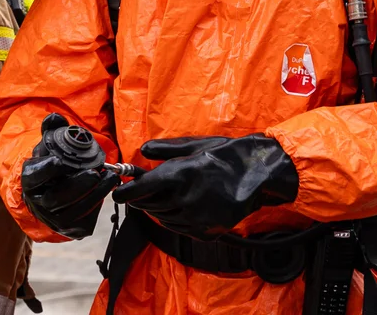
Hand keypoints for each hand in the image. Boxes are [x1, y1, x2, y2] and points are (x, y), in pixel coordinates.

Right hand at [21, 114, 118, 239]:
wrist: (54, 192)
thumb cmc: (53, 165)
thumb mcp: (50, 145)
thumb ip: (52, 129)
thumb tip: (55, 118)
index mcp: (30, 180)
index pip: (34, 176)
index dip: (47, 169)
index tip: (60, 160)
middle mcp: (39, 203)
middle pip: (56, 198)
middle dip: (78, 185)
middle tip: (95, 172)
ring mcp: (54, 219)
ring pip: (74, 211)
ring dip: (95, 194)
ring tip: (110, 178)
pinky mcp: (71, 228)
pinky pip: (86, 219)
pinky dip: (98, 204)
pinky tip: (108, 189)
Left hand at [112, 134, 297, 237]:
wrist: (258, 175)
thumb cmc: (226, 155)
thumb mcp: (196, 145)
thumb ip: (166, 149)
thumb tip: (143, 150)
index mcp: (181, 174)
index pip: (143, 188)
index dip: (126, 192)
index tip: (117, 193)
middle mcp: (186, 198)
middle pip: (150, 205)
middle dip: (142, 198)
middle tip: (142, 191)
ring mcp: (196, 218)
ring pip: (163, 218)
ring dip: (158, 208)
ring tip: (168, 196)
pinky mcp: (205, 231)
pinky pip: (179, 228)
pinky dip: (174, 219)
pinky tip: (182, 207)